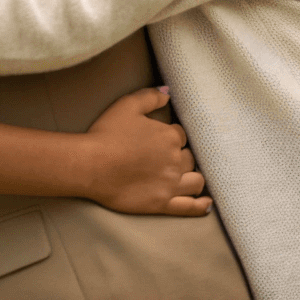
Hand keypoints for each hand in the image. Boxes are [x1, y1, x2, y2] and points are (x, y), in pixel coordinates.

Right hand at [82, 87, 210, 215]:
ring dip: (193, 176)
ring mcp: (171, 185)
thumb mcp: (127, 105)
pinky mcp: (163, 204)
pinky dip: (201, 206)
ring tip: (188, 176)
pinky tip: (206, 204)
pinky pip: (189, 207)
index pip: (180, 134)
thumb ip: (151, 96)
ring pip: (195, 181)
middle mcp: (175, 161)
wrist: (93, 164)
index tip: (159, 138)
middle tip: (168, 156)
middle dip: (181, 155)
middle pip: (189, 157)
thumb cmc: (108, 132)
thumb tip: (168, 92)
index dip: (170, 135)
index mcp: (168, 136)